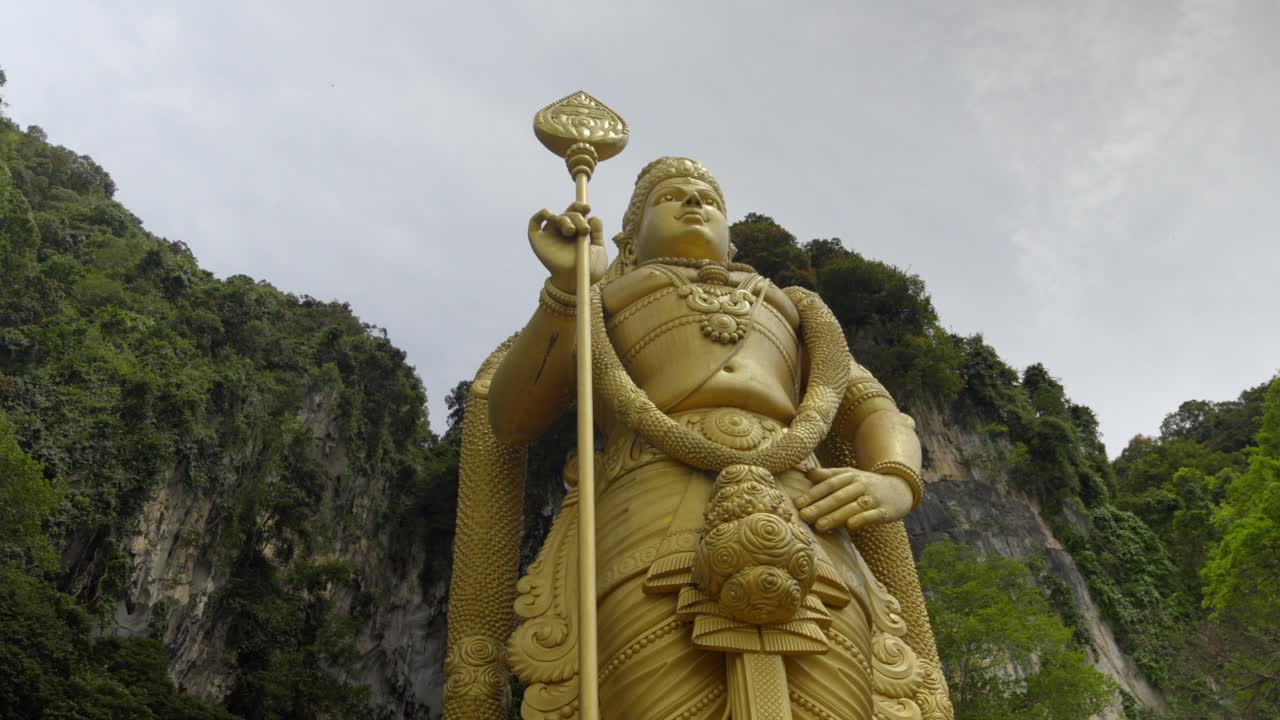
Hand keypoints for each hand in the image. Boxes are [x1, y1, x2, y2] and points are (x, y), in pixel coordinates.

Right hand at [529, 202, 606, 292]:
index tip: (588, 208)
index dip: (580, 207)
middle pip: (567, 213)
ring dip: (565, 220)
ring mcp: (550, 235)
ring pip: (555, 217)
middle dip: (577, 217)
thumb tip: (593, 216)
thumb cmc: (589, 270)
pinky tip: (549, 213)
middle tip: (585, 229)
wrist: (578, 283)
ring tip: (572, 232)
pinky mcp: (538, 241)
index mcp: (577, 231)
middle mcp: (563, 231)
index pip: (576, 212)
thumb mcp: (598, 249)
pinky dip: (540, 214)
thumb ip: (597, 233)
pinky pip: (534, 223)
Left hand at [794, 467, 913, 531]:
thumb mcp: (849, 476)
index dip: (813, 494)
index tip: (797, 504)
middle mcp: (861, 485)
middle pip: (838, 496)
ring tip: (819, 526)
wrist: (900, 488)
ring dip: (836, 516)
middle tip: (803, 516)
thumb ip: (829, 476)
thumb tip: (807, 473)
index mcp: (850, 476)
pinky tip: (851, 526)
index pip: (829, 485)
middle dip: (820, 506)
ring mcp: (874, 498)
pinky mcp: (886, 511)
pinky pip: (874, 515)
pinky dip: (863, 519)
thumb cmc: (867, 484)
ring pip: (853, 507)